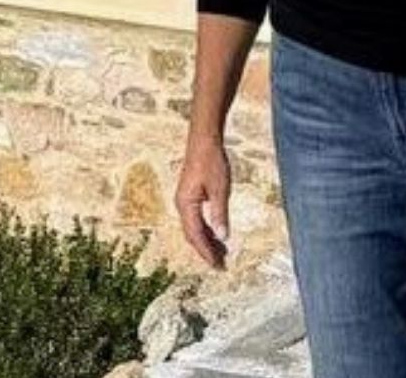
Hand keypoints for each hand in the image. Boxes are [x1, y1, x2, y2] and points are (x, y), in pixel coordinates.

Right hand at [174, 137, 231, 269]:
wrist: (204, 140)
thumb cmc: (212, 162)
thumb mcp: (220, 189)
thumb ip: (220, 213)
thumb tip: (223, 237)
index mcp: (186, 204)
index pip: (196, 235)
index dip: (206, 252)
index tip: (218, 266)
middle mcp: (181, 205)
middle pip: (193, 235)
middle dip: (206, 251)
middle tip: (222, 265)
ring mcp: (184, 200)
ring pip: (194, 228)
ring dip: (207, 241)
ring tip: (223, 253)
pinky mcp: (190, 196)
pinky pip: (196, 219)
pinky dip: (207, 229)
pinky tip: (218, 234)